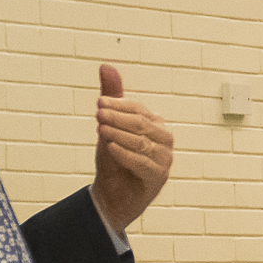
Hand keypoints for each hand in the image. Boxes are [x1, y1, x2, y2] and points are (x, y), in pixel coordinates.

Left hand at [90, 66, 173, 232]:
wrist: (111, 197)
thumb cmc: (114, 161)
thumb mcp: (109, 127)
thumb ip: (112, 98)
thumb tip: (106, 65)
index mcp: (155, 126)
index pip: (140, 110)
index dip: (120, 104)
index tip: (99, 102)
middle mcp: (163, 142)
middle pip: (142, 124)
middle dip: (118, 117)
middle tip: (98, 113)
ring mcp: (164, 161)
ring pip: (142, 143)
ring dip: (119, 134)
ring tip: (101, 129)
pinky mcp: (158, 179)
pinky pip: (142, 164)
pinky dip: (125, 155)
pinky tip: (110, 147)